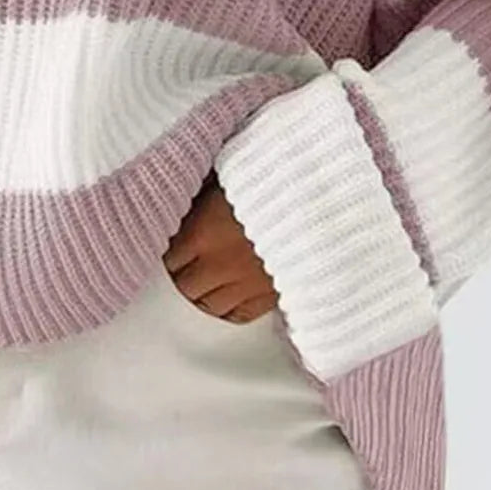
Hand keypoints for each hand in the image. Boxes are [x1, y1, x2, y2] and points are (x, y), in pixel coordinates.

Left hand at [162, 173, 278, 323]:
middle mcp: (219, 265)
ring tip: (206, 281)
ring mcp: (246, 285)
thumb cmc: (274, 180)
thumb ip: (203, 191)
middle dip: (183, 276)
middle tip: (188, 266)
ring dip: (204, 294)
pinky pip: (238, 315)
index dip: (171, 251)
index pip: (169, 258)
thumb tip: (186, 191)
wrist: (321, 200)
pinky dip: (229, 309)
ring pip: (208, 306)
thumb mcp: (227, 174)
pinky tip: (228, 297)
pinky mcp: (271, 297)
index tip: (176, 245)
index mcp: (202, 233)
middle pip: (185, 287)